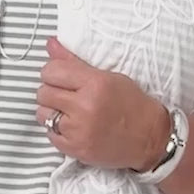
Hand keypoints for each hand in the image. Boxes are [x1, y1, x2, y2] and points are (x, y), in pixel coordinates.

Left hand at [36, 36, 170, 171]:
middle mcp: (85, 106)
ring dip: (52, 111)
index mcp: (95, 83)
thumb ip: (75, 62)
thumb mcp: (108, 76)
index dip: (53, 73)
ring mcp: (79, 130)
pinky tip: (73, 127)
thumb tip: (50, 44)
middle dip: (52, 92)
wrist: (151, 139)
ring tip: (69, 112)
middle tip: (67, 96)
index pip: (51, 71)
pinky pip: (50, 134)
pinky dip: (57, 130)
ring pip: (42, 114)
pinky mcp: (76, 149)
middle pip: (43, 92)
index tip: (60, 78)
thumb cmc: (132, 105)